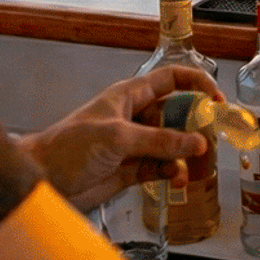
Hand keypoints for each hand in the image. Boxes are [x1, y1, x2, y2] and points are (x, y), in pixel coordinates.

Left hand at [18, 66, 220, 211]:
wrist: (43, 179)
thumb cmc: (67, 146)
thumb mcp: (117, 136)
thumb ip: (159, 140)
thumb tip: (195, 142)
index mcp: (129, 96)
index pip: (171, 79)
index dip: (196, 84)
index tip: (216, 98)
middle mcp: (134, 117)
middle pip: (177, 114)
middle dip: (195, 125)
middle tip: (211, 137)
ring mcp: (133, 144)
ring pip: (172, 144)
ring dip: (185, 154)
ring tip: (194, 164)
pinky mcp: (130, 169)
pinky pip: (161, 168)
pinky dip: (172, 172)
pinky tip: (176, 178)